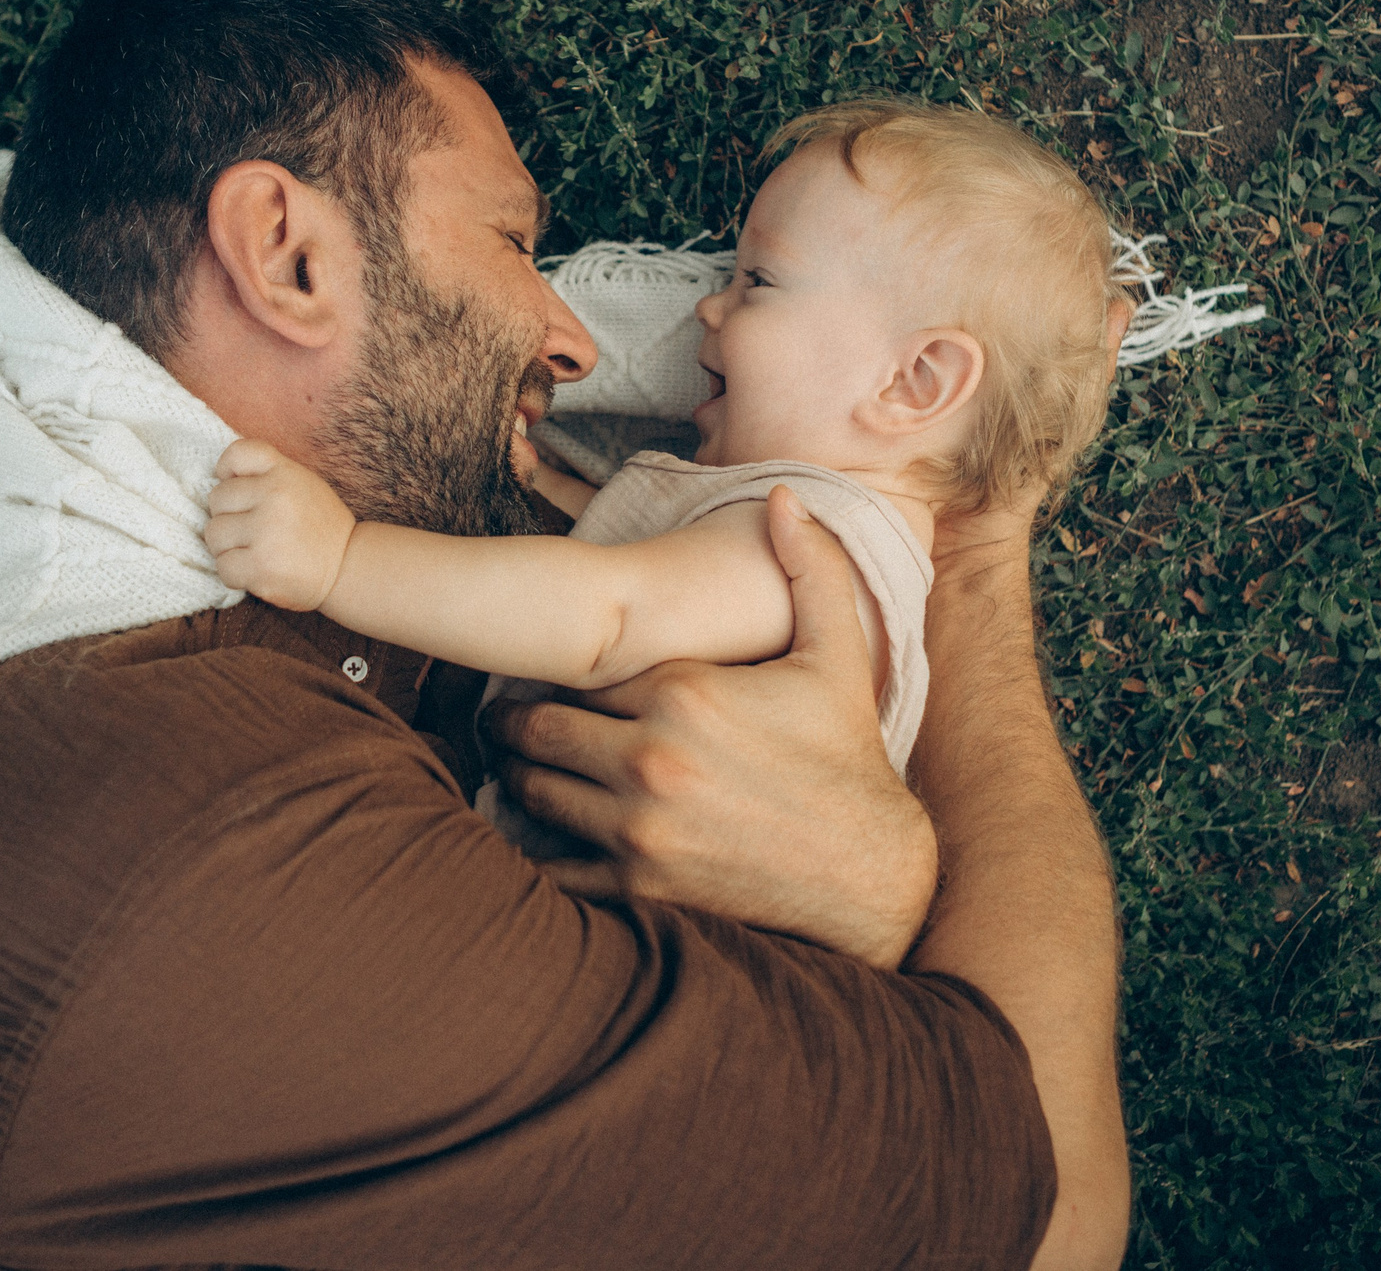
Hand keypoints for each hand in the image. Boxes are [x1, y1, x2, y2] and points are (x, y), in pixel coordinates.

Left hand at [204, 439, 357, 612]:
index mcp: (284, 473)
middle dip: (229, 515)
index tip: (238, 490)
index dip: (226, 470)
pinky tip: (256, 570)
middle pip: (217, 499)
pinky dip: (235, 572)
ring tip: (253, 550)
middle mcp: (274, 497)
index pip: (237, 454)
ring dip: (228, 546)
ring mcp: (266, 533)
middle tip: (253, 529)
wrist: (348, 567)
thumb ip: (266, 474)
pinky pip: (223, 566)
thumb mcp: (301, 482)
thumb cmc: (319, 525)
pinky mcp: (260, 567)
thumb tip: (219, 478)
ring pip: (214, 534)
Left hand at [485, 486, 936, 968]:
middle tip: (510, 722)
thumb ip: (810, 569)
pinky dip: (541, 848)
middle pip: (537, 729)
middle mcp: (650, 757)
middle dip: (520, 724)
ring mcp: (639, 826)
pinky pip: (553, 866)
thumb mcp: (838, 656)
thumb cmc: (847, 757)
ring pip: (532, 791)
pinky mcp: (639, 885)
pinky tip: (546, 835)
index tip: (555, 673)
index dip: (564, 671)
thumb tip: (786, 496)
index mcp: (684, 692)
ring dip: (523, 779)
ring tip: (524, 770)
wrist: (870, 872)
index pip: (580, 670)